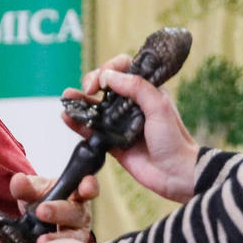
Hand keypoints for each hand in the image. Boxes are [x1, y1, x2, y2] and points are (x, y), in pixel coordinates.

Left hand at [8, 171, 97, 241]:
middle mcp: (81, 212)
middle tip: (41, 211)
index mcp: (76, 193)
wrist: (35, 218)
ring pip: (73, 235)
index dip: (89, 187)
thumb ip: (25, 186)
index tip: (85, 188)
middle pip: (76, 212)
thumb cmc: (40, 199)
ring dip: (57, 237)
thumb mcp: (32, 190)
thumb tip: (19, 180)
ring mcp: (78, 232)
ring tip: (41, 239)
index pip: (89, 187)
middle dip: (59, 211)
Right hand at [64, 54, 198, 202]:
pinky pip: (91, 130)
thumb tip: (109, 75)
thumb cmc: (173, 139)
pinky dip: (77, 123)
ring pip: (95, 107)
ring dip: (79, 100)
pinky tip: (66, 117)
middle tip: (88, 89)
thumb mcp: (159, 106)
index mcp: (146, 91)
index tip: (103, 80)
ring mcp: (120, 123)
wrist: (176, 174)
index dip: (110, 68)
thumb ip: (136, 88)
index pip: (124, 68)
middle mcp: (131, 104)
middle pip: (105, 85)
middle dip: (92, 81)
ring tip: (66, 97)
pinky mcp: (111, 142)